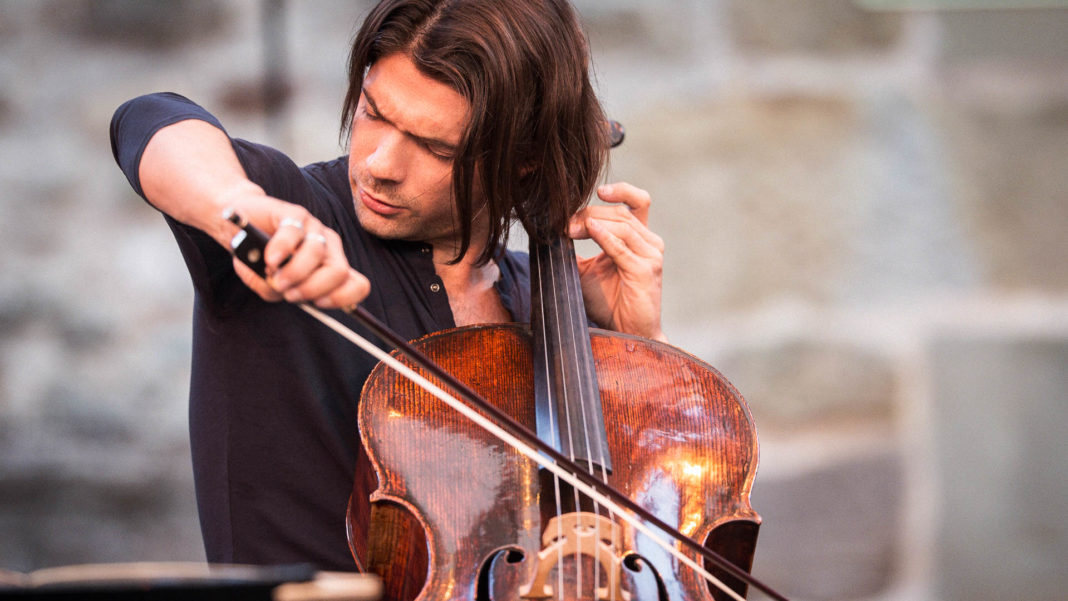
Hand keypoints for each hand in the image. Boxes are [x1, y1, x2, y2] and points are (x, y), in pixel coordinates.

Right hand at [224, 195, 369, 309]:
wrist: (238, 228)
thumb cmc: (259, 261)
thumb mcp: (270, 285)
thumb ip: (276, 292)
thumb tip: (281, 290)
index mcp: (331, 266)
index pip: (358, 285)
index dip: (341, 298)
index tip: (316, 304)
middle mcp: (329, 247)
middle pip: (339, 271)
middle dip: (312, 289)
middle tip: (288, 293)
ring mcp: (313, 228)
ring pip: (316, 253)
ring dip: (294, 272)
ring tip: (274, 276)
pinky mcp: (294, 214)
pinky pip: (294, 232)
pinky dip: (281, 250)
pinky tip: (270, 259)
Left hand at [569, 182, 666, 341]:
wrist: (626, 332)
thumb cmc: (610, 302)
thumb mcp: (586, 270)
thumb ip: (575, 249)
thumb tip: (549, 232)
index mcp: (640, 238)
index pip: (636, 200)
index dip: (616, 190)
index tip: (591, 193)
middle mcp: (649, 243)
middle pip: (621, 212)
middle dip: (590, 213)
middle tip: (565, 223)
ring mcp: (651, 255)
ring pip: (622, 225)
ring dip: (592, 223)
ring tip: (569, 230)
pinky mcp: (646, 271)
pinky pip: (622, 248)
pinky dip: (604, 237)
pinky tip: (588, 231)